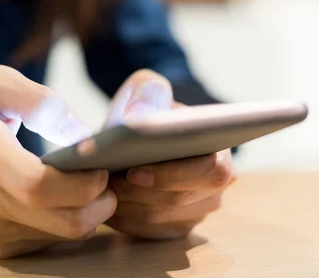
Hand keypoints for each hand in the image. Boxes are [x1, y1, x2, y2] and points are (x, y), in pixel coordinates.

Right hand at [0, 66, 116, 258]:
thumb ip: (40, 100)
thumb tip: (80, 134)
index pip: (38, 185)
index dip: (81, 181)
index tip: (100, 164)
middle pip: (64, 221)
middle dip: (101, 202)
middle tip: (107, 175)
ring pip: (65, 234)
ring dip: (90, 211)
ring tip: (88, 182)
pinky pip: (52, 240)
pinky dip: (69, 219)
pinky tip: (63, 196)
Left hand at [104, 70, 236, 238]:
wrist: (148, 131)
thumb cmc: (152, 108)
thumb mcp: (149, 87)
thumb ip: (147, 93)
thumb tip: (138, 118)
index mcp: (219, 151)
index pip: (211, 172)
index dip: (173, 176)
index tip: (134, 171)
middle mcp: (214, 187)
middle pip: (178, 202)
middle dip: (137, 193)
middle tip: (104, 180)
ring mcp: (196, 211)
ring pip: (157, 219)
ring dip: (124, 206)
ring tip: (98, 187)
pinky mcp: (175, 227)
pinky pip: (145, 231)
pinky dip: (121, 218)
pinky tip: (103, 199)